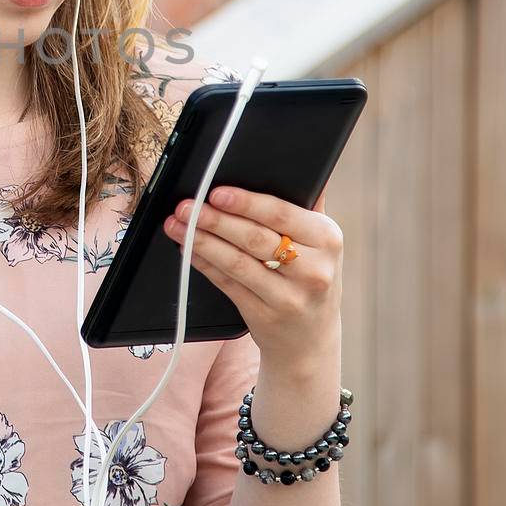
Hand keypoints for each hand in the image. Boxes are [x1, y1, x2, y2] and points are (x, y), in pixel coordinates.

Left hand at [161, 186, 341, 370]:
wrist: (311, 339)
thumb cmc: (311, 277)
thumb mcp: (321, 243)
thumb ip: (307, 205)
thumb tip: (294, 166)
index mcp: (327, 240)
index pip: (281, 214)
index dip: (245, 202)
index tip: (216, 192)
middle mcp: (313, 270)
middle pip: (254, 238)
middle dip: (214, 220)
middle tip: (186, 206)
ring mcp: (289, 297)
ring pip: (236, 263)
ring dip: (201, 241)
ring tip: (177, 225)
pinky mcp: (264, 316)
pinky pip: (227, 284)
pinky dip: (204, 264)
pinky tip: (188, 249)